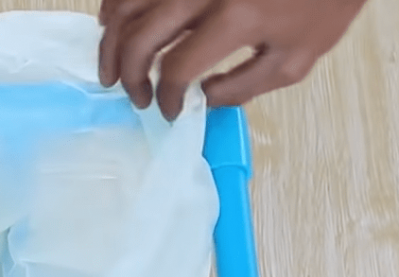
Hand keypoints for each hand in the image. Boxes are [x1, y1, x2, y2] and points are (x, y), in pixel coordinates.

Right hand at [98, 0, 367, 119]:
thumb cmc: (319, 3)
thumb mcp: (296, 58)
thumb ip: (244, 87)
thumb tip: (201, 100)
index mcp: (236, 19)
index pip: (178, 69)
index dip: (167, 98)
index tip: (170, 111)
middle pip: (141, 38)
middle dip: (130, 76)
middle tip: (134, 97)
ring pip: (127, 6)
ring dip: (112, 42)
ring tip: (111, 69)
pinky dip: (115, 5)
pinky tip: (114, 23)